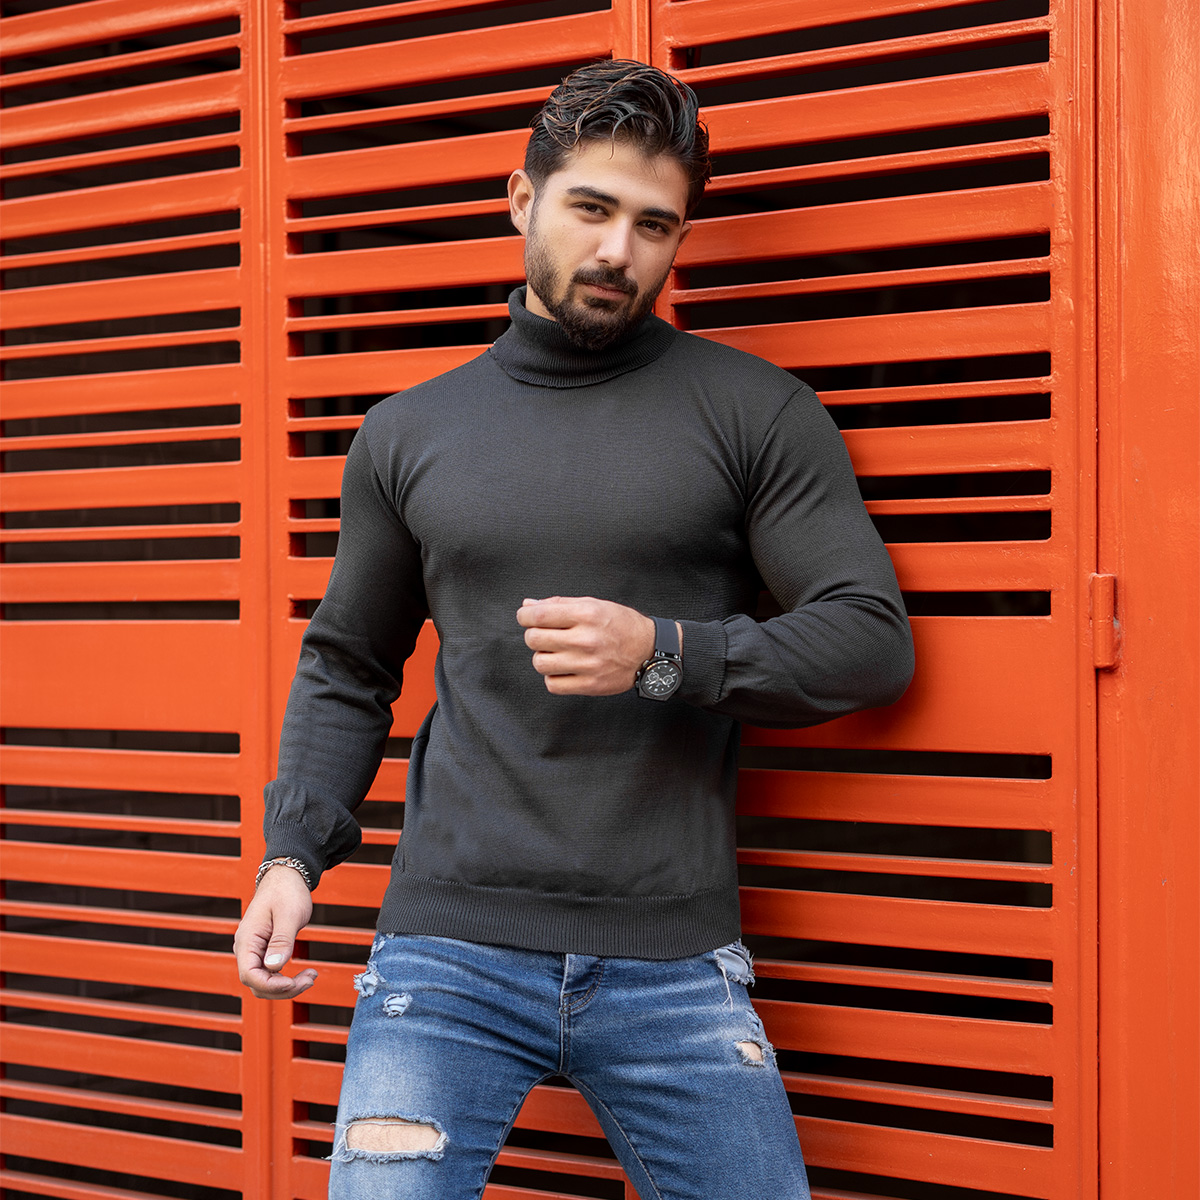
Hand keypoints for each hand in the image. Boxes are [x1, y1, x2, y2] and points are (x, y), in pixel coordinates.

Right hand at [233, 865, 316, 998]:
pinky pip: (270, 973)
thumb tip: (274, 967)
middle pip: (257, 983)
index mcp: (246, 940)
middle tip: (310, 979)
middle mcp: (246, 948)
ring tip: (311, 977)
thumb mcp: (289, 915)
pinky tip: (304, 974)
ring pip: (264, 982)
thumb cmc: (287, 891)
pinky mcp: (264, 951)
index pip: (249, 975)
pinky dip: (286, 978)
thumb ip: (281, 941)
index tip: (293, 982)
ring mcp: (254, 951)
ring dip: (286, 986)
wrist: (286, 877)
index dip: (271, 985)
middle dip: (283, 988)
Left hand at [517, 596, 656, 694]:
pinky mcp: (590, 685)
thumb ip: (559, 604)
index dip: (524, 616)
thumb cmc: (622, 625)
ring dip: (542, 657)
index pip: (539, 615)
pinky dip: (553, 677)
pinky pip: (553, 684)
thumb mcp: (593, 604)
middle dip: (534, 635)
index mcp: (586, 615)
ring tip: (555, 652)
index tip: (526, 618)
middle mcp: (586, 639)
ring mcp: (588, 664)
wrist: (649, 650)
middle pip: (534, 639)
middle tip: (545, 635)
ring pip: (540, 663)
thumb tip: (528, 606)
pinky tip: (563, 668)